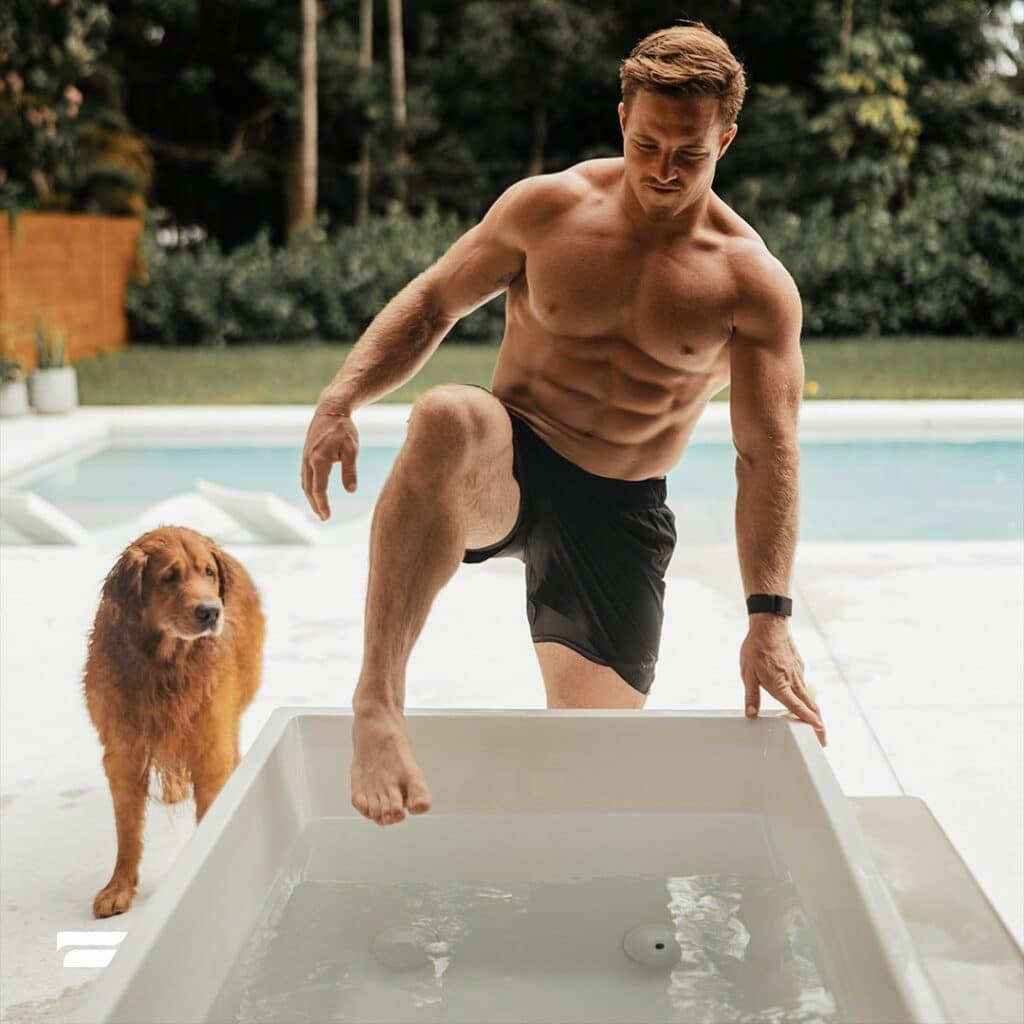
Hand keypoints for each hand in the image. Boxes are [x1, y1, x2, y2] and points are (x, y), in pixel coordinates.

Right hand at [301, 392, 358, 519]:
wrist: (331, 410)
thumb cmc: (344, 429)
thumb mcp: (352, 450)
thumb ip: (350, 471)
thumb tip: (351, 491)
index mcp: (319, 460)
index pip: (319, 489)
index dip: (322, 505)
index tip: (327, 517)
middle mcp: (309, 460)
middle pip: (309, 489)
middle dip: (315, 505)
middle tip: (324, 517)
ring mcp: (305, 457)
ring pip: (305, 482)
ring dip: (311, 497)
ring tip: (319, 508)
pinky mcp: (306, 453)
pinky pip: (305, 474)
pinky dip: (309, 486)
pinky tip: (315, 491)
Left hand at [740, 617, 825, 746]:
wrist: (769, 625)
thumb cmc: (756, 648)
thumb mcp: (747, 673)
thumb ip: (751, 695)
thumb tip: (751, 714)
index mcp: (780, 684)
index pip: (797, 707)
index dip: (808, 720)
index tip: (819, 731)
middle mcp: (793, 681)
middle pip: (810, 706)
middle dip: (818, 725)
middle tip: (823, 741)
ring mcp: (798, 673)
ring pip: (809, 697)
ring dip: (814, 713)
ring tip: (816, 726)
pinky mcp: (799, 667)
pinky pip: (804, 685)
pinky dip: (807, 697)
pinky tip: (802, 701)